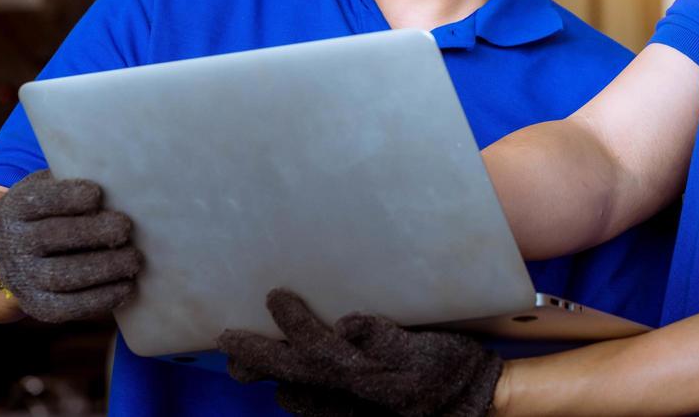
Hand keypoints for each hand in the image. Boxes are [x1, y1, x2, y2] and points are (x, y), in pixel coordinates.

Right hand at [0, 170, 141, 322]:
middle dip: (92, 233)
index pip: (37, 200)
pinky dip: (100, 299)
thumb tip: (122, 175)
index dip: (66, 197)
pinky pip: (67, 308)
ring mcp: (21, 278)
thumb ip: (75, 179)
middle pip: (51, 237)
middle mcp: (12, 244)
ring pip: (60, 276)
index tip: (96, 194)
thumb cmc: (50, 212)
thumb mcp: (51, 189)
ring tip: (134, 259)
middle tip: (126, 228)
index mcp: (14, 208)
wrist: (14, 255)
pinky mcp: (36, 306)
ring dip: (103, 268)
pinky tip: (127, 287)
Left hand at [219, 288, 501, 416]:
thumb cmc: (452, 367)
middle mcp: (349, 395)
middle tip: (226, 342)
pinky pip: (317, 411)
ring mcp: (352, 410)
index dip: (291, 322)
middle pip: (294, 375)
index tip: (273, 294)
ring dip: (270, 378)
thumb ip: (385, 335)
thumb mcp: (426, 347)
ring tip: (243, 365)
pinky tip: (288, 393)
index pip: (313, 346)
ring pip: (299, 396)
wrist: (473, 405)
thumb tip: (348, 322)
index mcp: (361, 373)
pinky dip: (297, 399)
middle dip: (259, 357)